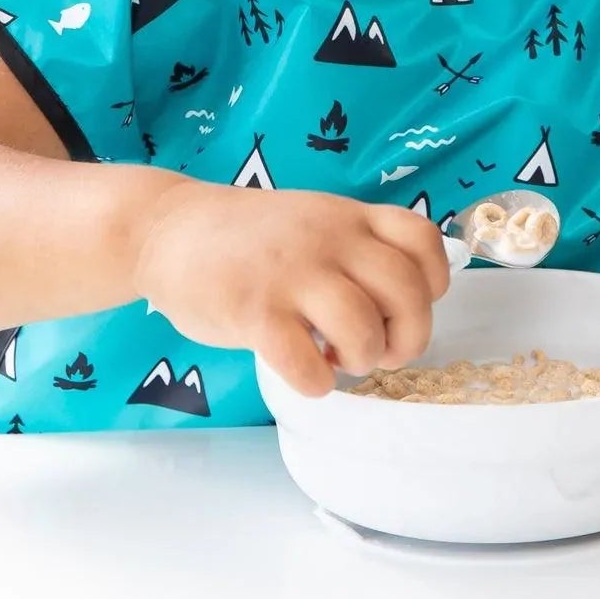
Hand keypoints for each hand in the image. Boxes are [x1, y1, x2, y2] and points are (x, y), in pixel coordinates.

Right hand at [130, 180, 449, 396]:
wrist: (167, 230)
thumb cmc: (248, 238)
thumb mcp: (312, 221)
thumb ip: (355, 249)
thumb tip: (401, 306)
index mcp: (347, 216)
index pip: (421, 239)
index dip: (432, 282)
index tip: (409, 304)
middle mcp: (328, 239)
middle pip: (406, 290)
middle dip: (408, 336)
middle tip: (383, 351)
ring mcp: (290, 273)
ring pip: (362, 327)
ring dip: (362, 359)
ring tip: (340, 359)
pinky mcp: (252, 311)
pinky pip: (305, 362)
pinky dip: (316, 381)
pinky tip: (305, 373)